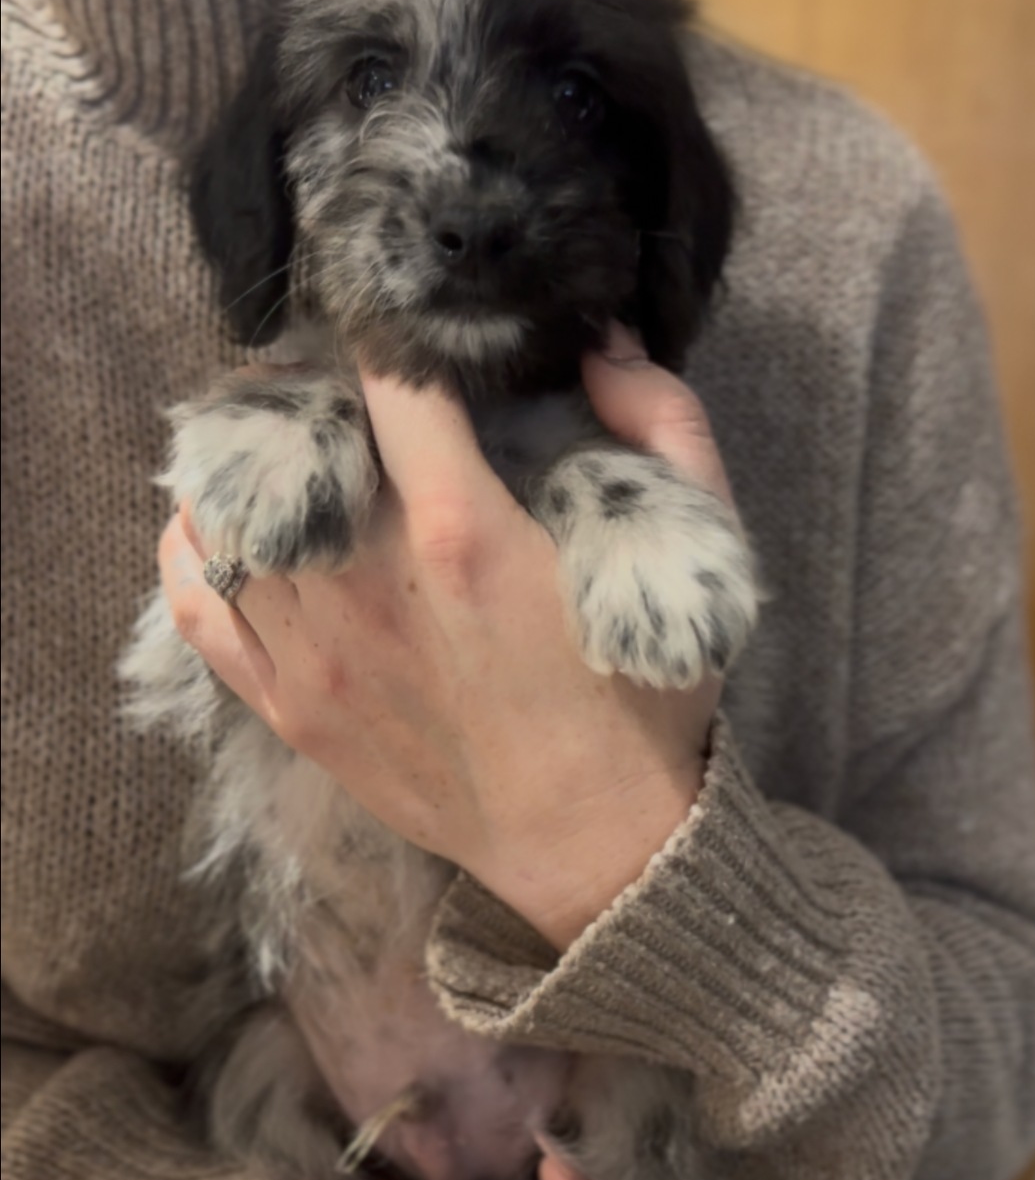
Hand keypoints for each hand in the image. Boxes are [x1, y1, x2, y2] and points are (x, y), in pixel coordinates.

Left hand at [161, 324, 732, 948]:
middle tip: (342, 379)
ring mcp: (315, 653)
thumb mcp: (696, 548)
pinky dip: (194, 545)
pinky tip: (226, 518)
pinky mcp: (289, 708)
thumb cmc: (649, 698)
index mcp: (465, 534)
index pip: (387, 379)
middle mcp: (369, 587)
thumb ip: (663, 421)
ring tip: (289, 445)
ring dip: (252, 459)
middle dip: (312, 389)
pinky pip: (196, 603)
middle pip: (291, 436)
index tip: (404, 329)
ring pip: (226, 510)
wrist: (600, 850)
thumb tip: (597, 343)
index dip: (392, 331)